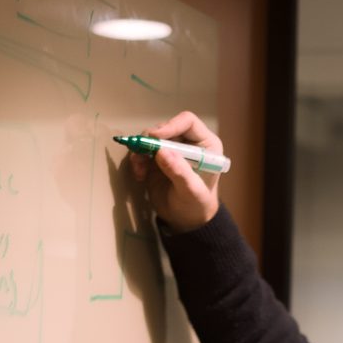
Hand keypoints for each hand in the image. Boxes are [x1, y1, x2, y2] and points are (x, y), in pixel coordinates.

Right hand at [126, 111, 222, 231]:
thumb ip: (179, 171)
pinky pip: (142, 151)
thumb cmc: (197, 205)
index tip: (155, 137)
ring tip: (139, 169)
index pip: (187, 122)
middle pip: (166, 128)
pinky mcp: (156, 159)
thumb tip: (161, 151)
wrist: (186, 220)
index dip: (170, 126)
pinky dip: (137, 160)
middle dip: (151, 140)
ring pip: (151, 138)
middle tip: (141, 154)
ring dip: (141, 150)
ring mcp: (171, 150)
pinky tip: (139, 175)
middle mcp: (187, 142)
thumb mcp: (191, 191)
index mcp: (205, 144)